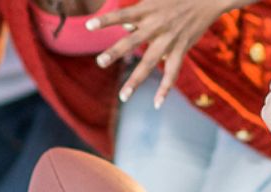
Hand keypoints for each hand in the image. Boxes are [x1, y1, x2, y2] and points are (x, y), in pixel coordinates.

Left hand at [89, 0, 243, 107]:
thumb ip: (138, 13)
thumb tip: (125, 26)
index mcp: (148, 10)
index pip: (123, 15)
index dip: (106, 20)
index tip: (88, 26)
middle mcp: (157, 25)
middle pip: (133, 40)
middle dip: (116, 51)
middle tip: (100, 62)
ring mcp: (169, 39)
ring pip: (150, 62)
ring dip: (136, 80)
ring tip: (123, 96)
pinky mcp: (182, 49)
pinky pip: (173, 72)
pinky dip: (165, 88)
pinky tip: (156, 104)